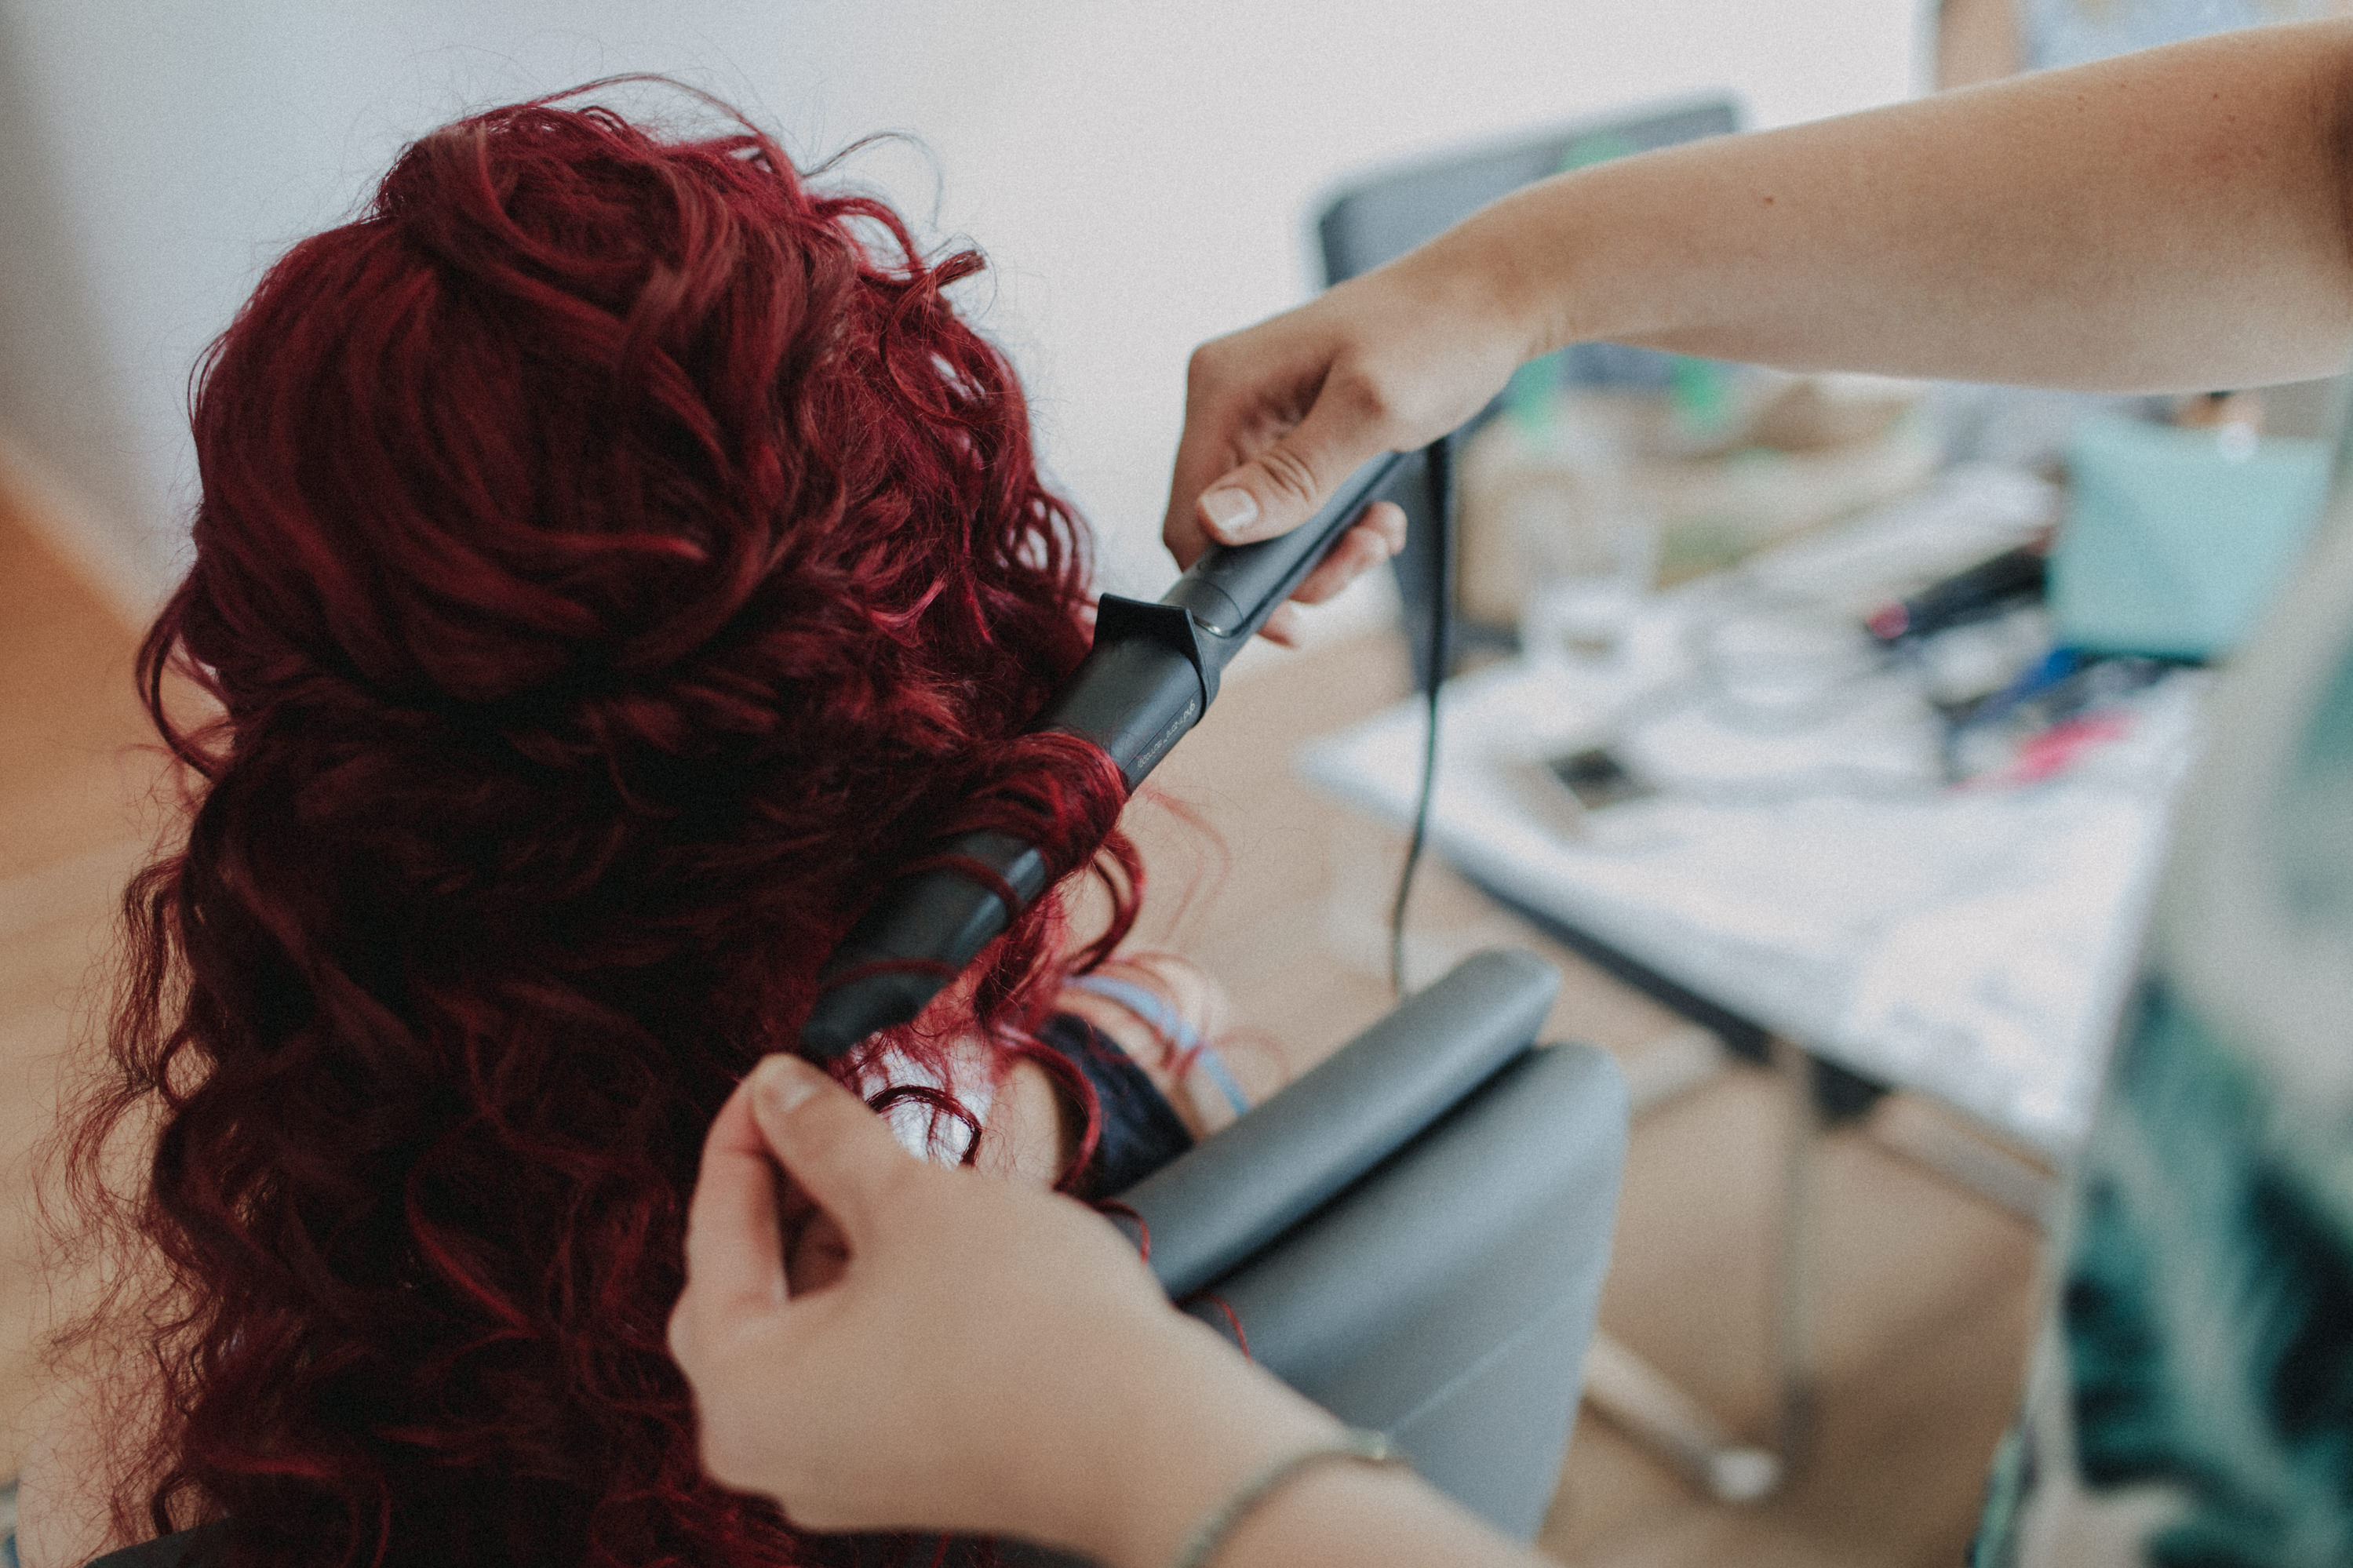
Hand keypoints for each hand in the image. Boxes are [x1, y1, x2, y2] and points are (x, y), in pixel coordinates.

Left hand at [668, 1054, 1331, 1560]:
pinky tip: (915, 1237)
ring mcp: (833, 1471)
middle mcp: (768, 1451)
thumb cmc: (1022, 1323)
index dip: (746, 1135)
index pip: (714, 1234)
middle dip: (779, 1198)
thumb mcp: (910, 1201)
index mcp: (742, 1394)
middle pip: (741, 1292)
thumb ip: (825, 1139)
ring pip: (800, 1331)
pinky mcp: (897, 1472)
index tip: (778, 1073)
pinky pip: (848, 1368)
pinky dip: (866, 1297)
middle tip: (821, 1121)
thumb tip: (776, 1086)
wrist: (1147, 1438)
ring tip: (883, 1167)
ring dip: (828, 1243)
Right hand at [1162, 254, 1534, 641]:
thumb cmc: (1439, 334)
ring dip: (1323, 551)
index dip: (1228, 580)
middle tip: (1360, 559)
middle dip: (1292, 565)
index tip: (1290, 619)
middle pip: (1225, 529)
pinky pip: (1293, 506)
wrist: (1492, 299)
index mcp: (1225, 386)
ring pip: (1263, 527)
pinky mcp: (1294, 429)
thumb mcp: (1370, 412)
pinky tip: (1379, 518)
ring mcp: (1261, 416)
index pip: (1188, 513)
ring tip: (1380, 535)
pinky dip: (1335, 530)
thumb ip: (1294, 474)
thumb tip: (1217, 522)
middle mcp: (1229, 400)